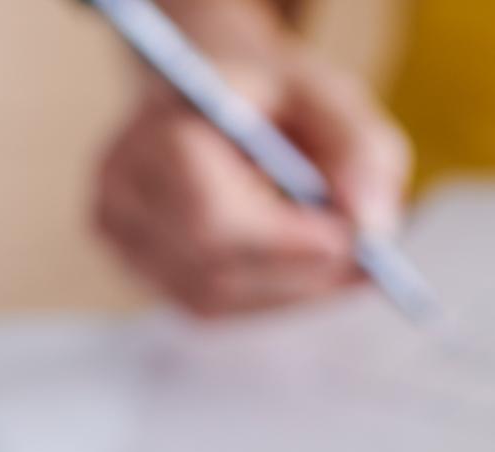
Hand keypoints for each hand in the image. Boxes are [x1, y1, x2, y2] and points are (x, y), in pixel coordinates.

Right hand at [93, 21, 411, 316]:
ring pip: (217, 299)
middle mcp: (123, 187)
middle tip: (365, 266)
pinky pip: (213, 309)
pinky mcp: (142, 272)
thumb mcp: (330, 100)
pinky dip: (269, 296)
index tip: (351, 244)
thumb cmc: (275, 101)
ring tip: (342, 260)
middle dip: (299, 273)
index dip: (285, 242)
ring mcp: (123, 238)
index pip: (211, 217)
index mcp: (157, 127)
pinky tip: (303, 268)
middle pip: (215, 269)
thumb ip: (359, 151)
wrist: (216, 101)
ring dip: (290, 289)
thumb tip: (371, 228)